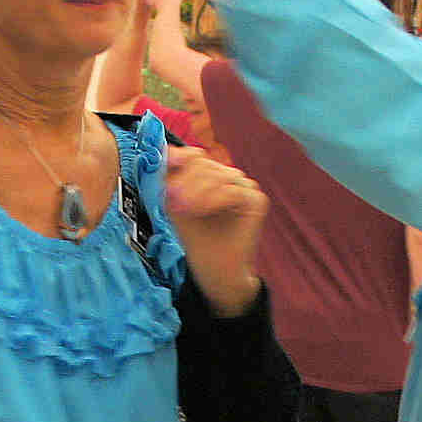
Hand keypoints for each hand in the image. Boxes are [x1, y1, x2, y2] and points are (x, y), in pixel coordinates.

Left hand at [163, 145, 264, 316]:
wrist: (215, 270)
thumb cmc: (197, 239)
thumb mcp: (176, 205)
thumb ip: (170, 178)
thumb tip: (164, 151)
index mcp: (213, 176)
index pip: (197, 157)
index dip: (181, 159)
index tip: (166, 167)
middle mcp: (231, 178)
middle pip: (206, 166)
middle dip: (186, 182)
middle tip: (172, 200)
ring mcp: (246, 187)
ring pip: (219, 176)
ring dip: (197, 192)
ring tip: (183, 209)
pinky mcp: (257, 200)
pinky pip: (233, 191)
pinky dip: (214, 200)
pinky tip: (200, 211)